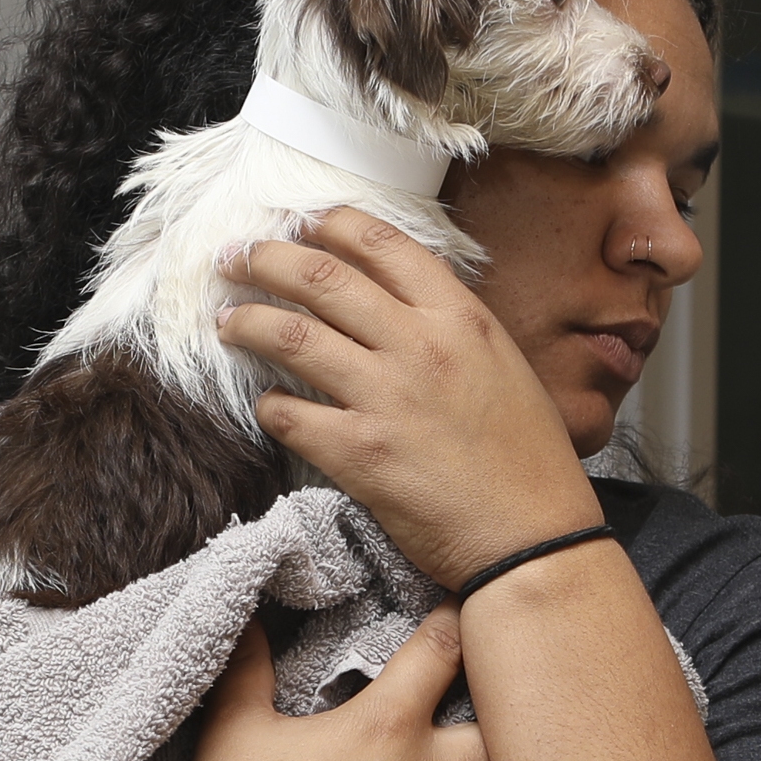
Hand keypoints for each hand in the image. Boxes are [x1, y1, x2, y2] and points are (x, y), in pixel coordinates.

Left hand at [215, 208, 603, 587]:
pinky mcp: (358, 454)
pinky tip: (268, 406)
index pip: (382, 245)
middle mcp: (419, 346)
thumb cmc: (528, 460)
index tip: (299, 222)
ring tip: (227, 321)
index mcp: (460, 318)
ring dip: (247, 321)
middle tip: (236, 258)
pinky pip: (288, 415)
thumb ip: (452, 330)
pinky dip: (269, 406)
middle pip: (320, 277)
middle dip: (265, 258)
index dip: (330, 224)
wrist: (533, 538)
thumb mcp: (503, 368)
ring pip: (290, 335)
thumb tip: (399, 307)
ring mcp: (385, 398)